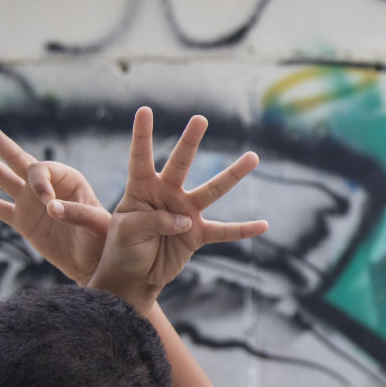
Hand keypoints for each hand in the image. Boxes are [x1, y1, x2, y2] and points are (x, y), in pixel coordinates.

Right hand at [0, 117, 106, 284]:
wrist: (95, 264)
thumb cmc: (104, 240)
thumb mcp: (98, 223)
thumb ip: (77, 213)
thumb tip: (50, 208)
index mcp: (68, 180)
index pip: (42, 171)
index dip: (40, 183)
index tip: (48, 204)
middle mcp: (46, 186)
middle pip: (16, 158)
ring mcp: (31, 203)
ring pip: (1, 177)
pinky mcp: (23, 221)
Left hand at [74, 107, 267, 309]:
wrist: (133, 277)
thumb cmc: (122, 248)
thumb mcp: (126, 231)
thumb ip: (152, 221)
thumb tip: (185, 221)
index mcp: (141, 188)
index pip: (141, 157)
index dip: (142, 135)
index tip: (145, 110)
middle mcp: (166, 194)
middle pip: (181, 163)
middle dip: (190, 141)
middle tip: (200, 119)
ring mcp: (185, 213)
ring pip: (212, 190)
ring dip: (232, 175)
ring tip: (253, 157)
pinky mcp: (197, 235)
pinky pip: (224, 232)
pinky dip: (243, 230)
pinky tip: (263, 225)